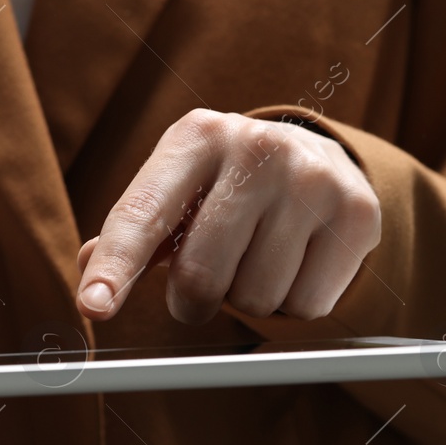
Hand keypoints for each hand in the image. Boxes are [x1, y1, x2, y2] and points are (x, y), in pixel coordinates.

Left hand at [75, 109, 380, 324]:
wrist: (314, 155)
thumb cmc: (222, 187)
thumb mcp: (174, 191)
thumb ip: (130, 234)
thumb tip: (87, 273)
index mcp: (195, 138)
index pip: (142, 215)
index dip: (116, 267)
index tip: (94, 306)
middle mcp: (255, 149)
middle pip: (201, 275)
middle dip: (192, 301)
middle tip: (199, 289)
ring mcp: (312, 179)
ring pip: (257, 298)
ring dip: (247, 300)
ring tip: (255, 259)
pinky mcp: (357, 214)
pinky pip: (307, 306)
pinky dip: (294, 304)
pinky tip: (294, 263)